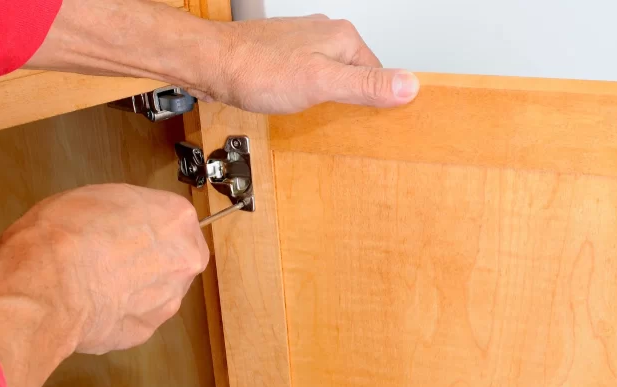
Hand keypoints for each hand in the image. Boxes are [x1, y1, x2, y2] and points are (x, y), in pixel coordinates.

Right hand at [0, 184, 208, 386]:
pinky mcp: (140, 332)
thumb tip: (122, 220)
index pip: (172, 218)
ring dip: (129, 288)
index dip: (144, 224)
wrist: (37, 291)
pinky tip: (85, 303)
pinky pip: (131, 317)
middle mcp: (180, 262)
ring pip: (152, 290)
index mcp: (174, 220)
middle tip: (106, 255)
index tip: (130, 229)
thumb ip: (122, 212)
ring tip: (89, 281)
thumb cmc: (56, 238)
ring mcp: (163, 301)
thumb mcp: (89, 199)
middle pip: (169, 257)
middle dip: (142, 258)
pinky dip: (114, 313)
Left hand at [195, 16, 420, 113]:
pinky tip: (293, 103)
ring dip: (325, 97)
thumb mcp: (321, 84)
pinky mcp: (283, 56)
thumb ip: (365, 86)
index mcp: (342, 38)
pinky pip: (307, 76)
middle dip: (348, 99)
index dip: (374, 102)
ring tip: (312, 111)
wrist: (208, 63)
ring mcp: (302, 43)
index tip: (369, 122)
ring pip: (330, 75)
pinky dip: (305, 93)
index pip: (378, 74)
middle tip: (336, 119)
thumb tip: (409, 85)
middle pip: (355, 74)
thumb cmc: (255, 69)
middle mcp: (324, 34)